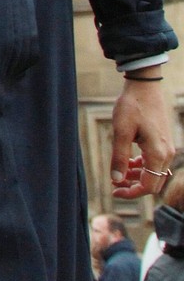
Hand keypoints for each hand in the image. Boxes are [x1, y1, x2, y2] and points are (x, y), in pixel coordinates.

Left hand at [110, 77, 174, 197]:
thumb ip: (119, 157)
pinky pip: (155, 163)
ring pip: (154, 173)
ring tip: (118, 172)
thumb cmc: (131, 107)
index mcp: (157, 153)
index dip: (131, 193)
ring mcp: (166, 148)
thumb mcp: (120, 132)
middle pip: (153, 183)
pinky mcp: (163, 143)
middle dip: (133, 186)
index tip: (113, 191)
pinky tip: (128, 162)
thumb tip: (116, 180)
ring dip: (137, 176)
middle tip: (113, 183)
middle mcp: (166, 154)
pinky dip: (142, 166)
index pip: (148, 186)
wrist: (144, 87)